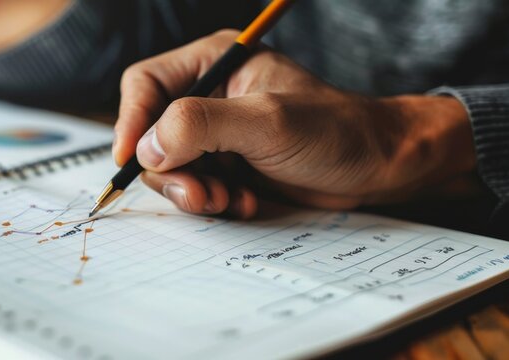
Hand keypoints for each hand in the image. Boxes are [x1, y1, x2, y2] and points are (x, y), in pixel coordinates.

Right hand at [113, 30, 476, 217]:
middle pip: (151, 134)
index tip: (132, 159)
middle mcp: (208, 96)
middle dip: (172, 171)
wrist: (377, 168)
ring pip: (169, 167)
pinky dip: (211, 202)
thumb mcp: (268, 122)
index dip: (131, 121)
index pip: (146, 85)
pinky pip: (193, 187)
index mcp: (215, 63)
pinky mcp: (226, 164)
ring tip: (230, 199)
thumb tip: (148, 147)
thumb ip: (203, 125)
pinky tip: (243, 202)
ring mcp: (216, 134)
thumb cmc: (336, 131)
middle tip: (202, 194)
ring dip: (194, 191)